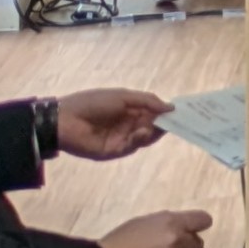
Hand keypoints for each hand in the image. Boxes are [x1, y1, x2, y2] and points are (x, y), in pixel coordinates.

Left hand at [55, 88, 169, 159]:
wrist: (65, 119)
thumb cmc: (93, 102)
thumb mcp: (123, 96)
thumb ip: (147, 101)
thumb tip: (172, 107)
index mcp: (130, 110)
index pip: (154, 113)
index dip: (166, 113)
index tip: (183, 113)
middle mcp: (128, 125)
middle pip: (152, 127)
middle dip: (164, 125)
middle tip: (176, 122)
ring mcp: (121, 139)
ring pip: (144, 139)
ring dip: (152, 132)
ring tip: (156, 126)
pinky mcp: (114, 151)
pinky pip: (131, 147)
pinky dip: (139, 140)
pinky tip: (142, 132)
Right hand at [99, 209, 210, 247]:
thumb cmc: (120, 241)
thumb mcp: (144, 222)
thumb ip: (168, 223)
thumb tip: (184, 228)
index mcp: (171, 222)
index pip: (203, 220)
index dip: (198, 225)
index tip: (194, 229)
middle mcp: (178, 240)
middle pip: (197, 244)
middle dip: (186, 246)